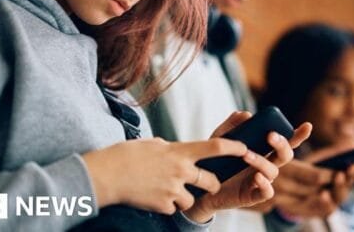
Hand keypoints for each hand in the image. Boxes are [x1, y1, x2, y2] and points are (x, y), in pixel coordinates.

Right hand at [83, 135, 248, 213]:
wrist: (107, 175)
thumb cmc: (126, 155)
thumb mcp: (152, 144)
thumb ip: (170, 148)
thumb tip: (175, 150)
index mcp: (179, 151)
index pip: (215, 147)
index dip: (234, 147)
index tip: (246, 148)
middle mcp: (181, 170)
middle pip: (211, 180)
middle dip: (212, 184)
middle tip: (209, 184)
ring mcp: (173, 189)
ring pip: (192, 198)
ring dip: (185, 197)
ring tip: (167, 191)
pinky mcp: (164, 205)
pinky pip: (174, 208)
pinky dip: (168, 205)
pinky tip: (154, 198)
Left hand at [184, 111, 312, 222]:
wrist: (202, 188)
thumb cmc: (216, 162)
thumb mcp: (219, 141)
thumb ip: (231, 126)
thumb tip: (246, 114)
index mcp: (263, 151)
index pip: (285, 141)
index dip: (298, 135)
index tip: (307, 126)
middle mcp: (266, 165)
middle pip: (285, 155)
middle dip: (282, 144)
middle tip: (270, 135)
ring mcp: (261, 181)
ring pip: (274, 171)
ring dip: (262, 161)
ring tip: (246, 155)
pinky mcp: (253, 196)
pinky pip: (267, 192)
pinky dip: (265, 184)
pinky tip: (256, 176)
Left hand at [259, 144, 353, 217]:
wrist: (281, 191)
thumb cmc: (303, 173)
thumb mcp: (318, 160)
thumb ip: (333, 153)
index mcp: (344, 175)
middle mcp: (341, 189)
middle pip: (352, 182)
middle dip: (352, 174)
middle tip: (349, 166)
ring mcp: (332, 201)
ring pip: (340, 196)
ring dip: (340, 186)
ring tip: (337, 175)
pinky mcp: (319, 211)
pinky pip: (324, 208)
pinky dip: (324, 201)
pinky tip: (322, 194)